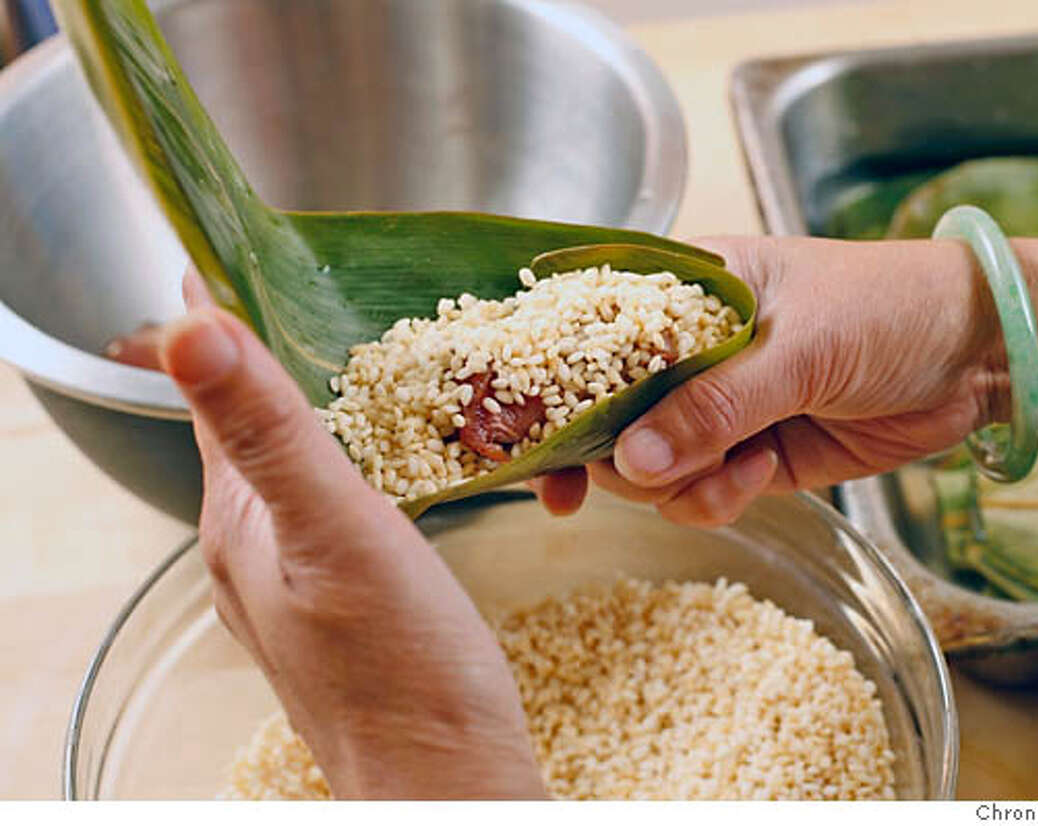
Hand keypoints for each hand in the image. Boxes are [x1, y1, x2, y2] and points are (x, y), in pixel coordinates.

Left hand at [159, 272, 543, 798]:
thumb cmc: (399, 670)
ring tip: (363, 349)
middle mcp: (252, 542)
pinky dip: (355, 453)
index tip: (234, 241)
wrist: (447, 777)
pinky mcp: (343, 595)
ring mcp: (295, 574)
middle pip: (250, 418)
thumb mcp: (335, 534)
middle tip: (319, 281)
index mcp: (238, 517)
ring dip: (317, 401)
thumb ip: (270, 433)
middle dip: (274, 346)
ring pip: (294, 459)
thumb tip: (190, 328)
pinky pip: (334, 497)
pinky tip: (394, 451)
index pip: (211, 387)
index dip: (218, 313)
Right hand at [534, 236, 1002, 525]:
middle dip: (611, 454)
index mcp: (685, 291)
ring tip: (734, 469)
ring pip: (647, 466)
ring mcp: (716, 407)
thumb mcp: (797, 346)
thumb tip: (629, 463)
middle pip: (604, 413)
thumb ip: (714, 404)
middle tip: (617, 480)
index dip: (548, 381)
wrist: (977, 358)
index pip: (589, 332)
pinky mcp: (748, 454)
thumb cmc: (886, 308)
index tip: (522, 434)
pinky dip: (714, 500)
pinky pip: (697, 493)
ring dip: (677, 483)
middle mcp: (687, 350)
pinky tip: (756, 480)